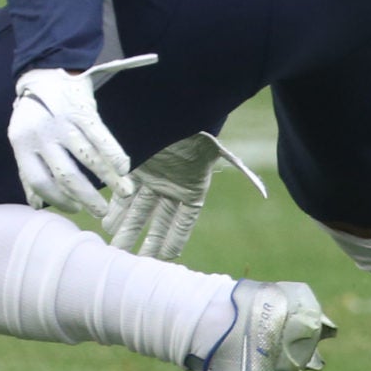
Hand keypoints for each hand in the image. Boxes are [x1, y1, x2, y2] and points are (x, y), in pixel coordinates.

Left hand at [8, 54, 154, 218]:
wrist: (44, 74)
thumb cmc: (34, 115)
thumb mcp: (22, 141)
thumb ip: (27, 171)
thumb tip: (36, 204)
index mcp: (21, 144)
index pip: (39, 181)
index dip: (58, 200)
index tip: (74, 208)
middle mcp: (41, 134)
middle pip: (66, 175)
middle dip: (87, 197)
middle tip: (101, 210)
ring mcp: (63, 122)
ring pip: (89, 158)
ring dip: (110, 179)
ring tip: (123, 193)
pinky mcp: (82, 110)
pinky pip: (101, 137)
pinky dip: (115, 154)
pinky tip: (124, 168)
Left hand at [102, 131, 266, 260]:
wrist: (176, 108)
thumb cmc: (198, 131)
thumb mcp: (220, 153)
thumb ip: (239, 170)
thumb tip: (263, 190)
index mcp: (192, 189)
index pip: (183, 222)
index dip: (174, 240)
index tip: (165, 260)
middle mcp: (170, 188)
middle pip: (156, 222)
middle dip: (145, 241)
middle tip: (134, 262)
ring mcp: (151, 179)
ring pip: (137, 211)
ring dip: (127, 229)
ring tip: (115, 248)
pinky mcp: (134, 169)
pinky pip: (125, 194)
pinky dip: (116, 208)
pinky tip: (106, 222)